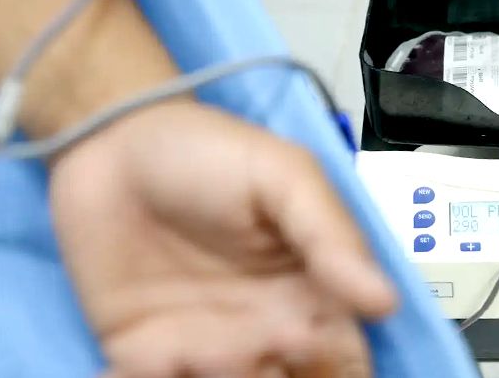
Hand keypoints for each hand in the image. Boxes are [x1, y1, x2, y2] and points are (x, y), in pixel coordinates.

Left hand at [50, 101, 395, 377]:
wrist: (115, 144)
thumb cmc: (210, 153)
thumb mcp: (287, 176)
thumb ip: (333, 236)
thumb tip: (384, 302)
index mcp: (310, 292)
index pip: (343, 359)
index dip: (335, 367)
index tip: (304, 339)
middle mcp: (264, 329)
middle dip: (271, 377)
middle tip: (241, 342)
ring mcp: (205, 347)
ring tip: (189, 343)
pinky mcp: (145, 355)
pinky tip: (152, 351)